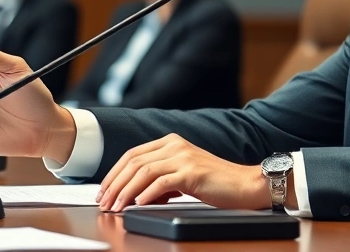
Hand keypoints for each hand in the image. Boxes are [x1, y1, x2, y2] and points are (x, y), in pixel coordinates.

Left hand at [96, 133, 270, 211]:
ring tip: (117, 207)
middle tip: (104, 203)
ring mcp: (184, 157)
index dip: (113, 173)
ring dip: (125, 192)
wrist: (246, 184)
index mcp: (171, 141)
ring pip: (143, 172)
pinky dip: (146, 194)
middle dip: (114, 184)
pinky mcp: (192, 172)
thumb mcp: (184, 176)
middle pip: (133, 162)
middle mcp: (175, 145)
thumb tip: (136, 195)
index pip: (132, 154)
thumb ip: (161, 179)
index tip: (103, 191)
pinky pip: (161, 182)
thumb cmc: (217, 183)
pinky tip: (138, 204)